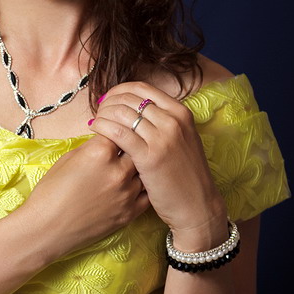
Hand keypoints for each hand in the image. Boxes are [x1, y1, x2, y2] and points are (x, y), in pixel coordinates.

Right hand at [21, 133, 149, 258]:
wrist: (46, 229)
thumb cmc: (50, 193)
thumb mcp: (67, 159)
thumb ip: (91, 147)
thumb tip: (105, 141)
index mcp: (100, 152)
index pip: (118, 130)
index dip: (114, 130)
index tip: (111, 133)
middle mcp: (118, 170)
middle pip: (135, 149)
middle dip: (128, 148)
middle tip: (119, 151)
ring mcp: (127, 193)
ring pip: (144, 171)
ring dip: (136, 168)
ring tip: (123, 170)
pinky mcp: (129, 213)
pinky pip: (146, 194)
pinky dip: (141, 188)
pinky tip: (131, 186)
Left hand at [88, 82, 226, 246]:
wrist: (197, 205)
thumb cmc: (185, 175)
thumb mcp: (182, 140)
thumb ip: (163, 122)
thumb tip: (133, 109)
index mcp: (181, 112)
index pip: (143, 88)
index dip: (119, 91)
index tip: (108, 100)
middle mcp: (173, 121)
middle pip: (130, 98)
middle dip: (108, 102)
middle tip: (98, 112)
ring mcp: (163, 138)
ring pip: (122, 112)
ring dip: (103, 114)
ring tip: (96, 123)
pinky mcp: (150, 157)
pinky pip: (118, 132)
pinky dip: (102, 127)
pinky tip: (95, 131)